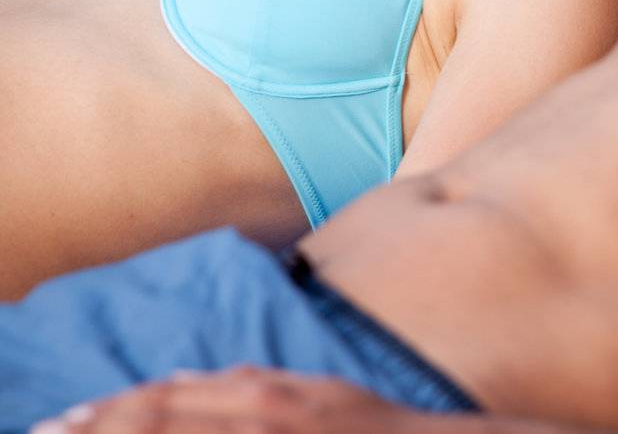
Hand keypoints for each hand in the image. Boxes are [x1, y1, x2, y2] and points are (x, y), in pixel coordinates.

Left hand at [30, 366, 464, 433]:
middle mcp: (254, 411)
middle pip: (159, 416)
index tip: (64, 421)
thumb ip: (249, 387)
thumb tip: (186, 382)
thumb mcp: (304, 392)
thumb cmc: (362, 426)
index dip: (110, 409)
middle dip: (98, 426)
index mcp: (259, 390)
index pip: (167, 397)